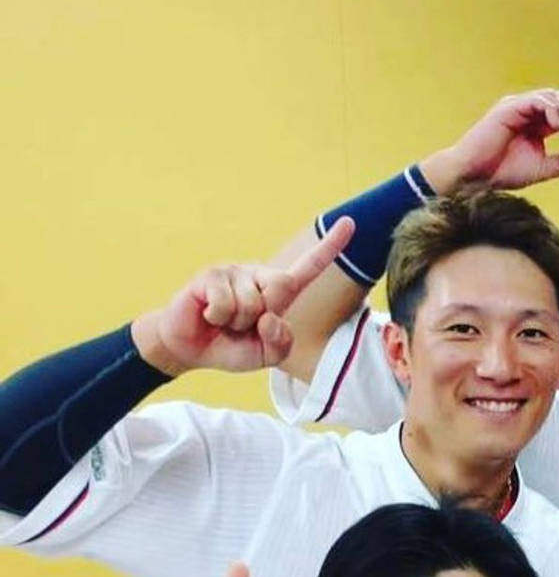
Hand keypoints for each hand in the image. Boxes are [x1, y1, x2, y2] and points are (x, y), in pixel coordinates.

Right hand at [130, 220, 353, 376]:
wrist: (190, 350)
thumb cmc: (230, 346)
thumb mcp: (267, 354)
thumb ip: (282, 343)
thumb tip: (270, 317)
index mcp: (278, 291)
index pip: (309, 267)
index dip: (330, 246)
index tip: (350, 222)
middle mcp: (259, 275)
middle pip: (283, 285)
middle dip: (264, 316)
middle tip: (244, 326)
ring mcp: (235, 271)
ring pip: (252, 302)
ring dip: (237, 323)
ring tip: (223, 322)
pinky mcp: (210, 275)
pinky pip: (225, 303)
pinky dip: (217, 318)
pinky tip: (208, 315)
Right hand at [420, 89, 558, 198]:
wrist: (475, 176)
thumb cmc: (503, 172)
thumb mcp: (542, 169)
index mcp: (536, 123)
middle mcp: (528, 111)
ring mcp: (518, 107)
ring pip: (552, 96)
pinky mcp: (509, 107)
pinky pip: (538, 100)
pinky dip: (552, 111)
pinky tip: (555, 127)